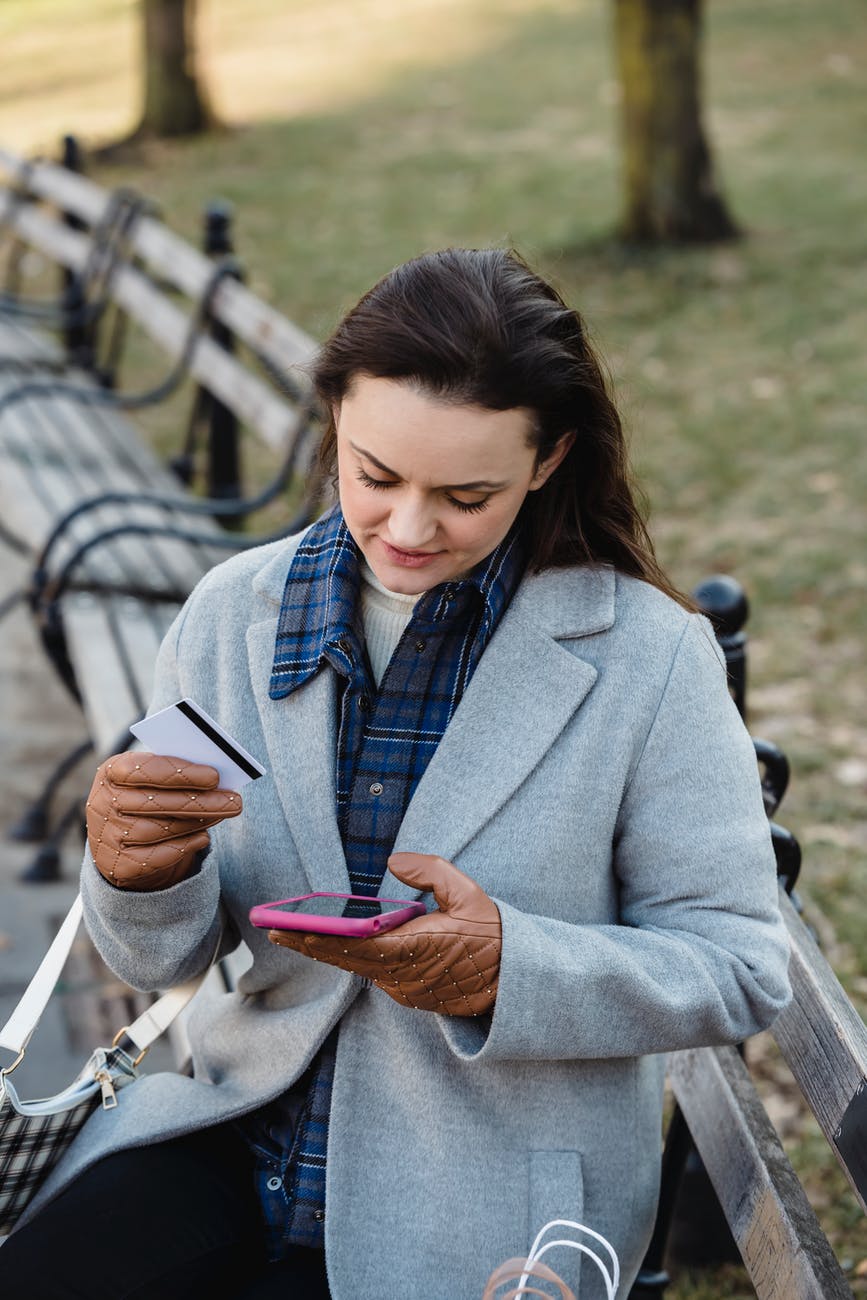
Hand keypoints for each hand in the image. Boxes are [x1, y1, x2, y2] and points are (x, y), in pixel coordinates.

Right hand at [86, 752, 242, 890]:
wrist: (120, 839)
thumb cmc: (145, 797)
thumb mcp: (152, 779)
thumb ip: (176, 774)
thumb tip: (216, 777)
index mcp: (111, 772)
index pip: (141, 769)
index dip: (179, 773)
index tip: (214, 776)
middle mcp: (102, 803)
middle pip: (155, 803)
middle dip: (200, 802)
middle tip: (235, 801)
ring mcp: (106, 836)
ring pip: (158, 830)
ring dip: (196, 822)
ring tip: (223, 813)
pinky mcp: (116, 865)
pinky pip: (154, 858)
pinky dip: (182, 847)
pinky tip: (203, 838)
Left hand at [269, 852, 501, 1015]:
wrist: (514, 980)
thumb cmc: (491, 934)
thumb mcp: (468, 893)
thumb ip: (431, 872)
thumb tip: (396, 861)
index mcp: (418, 948)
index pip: (362, 946)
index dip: (329, 940)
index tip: (300, 930)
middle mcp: (406, 975)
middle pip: (349, 961)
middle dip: (311, 945)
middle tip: (277, 931)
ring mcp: (406, 990)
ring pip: (358, 970)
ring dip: (327, 954)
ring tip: (293, 936)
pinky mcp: (409, 996)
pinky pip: (374, 977)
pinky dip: (350, 962)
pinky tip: (329, 948)